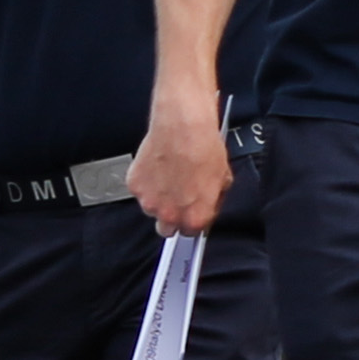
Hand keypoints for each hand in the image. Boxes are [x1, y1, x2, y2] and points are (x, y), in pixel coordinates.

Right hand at [130, 113, 232, 237]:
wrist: (182, 126)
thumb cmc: (204, 149)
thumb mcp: (223, 179)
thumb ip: (213, 200)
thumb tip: (210, 204)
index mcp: (194, 217)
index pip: (192, 232)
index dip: (194, 220)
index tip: (195, 211)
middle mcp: (169, 214)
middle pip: (168, 229)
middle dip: (175, 217)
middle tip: (181, 198)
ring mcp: (148, 201)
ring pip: (152, 209)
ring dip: (160, 199)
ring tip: (171, 177)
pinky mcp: (134, 185)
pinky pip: (141, 191)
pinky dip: (148, 183)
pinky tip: (160, 168)